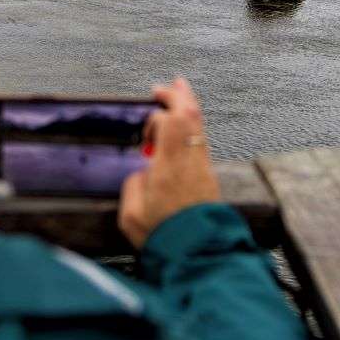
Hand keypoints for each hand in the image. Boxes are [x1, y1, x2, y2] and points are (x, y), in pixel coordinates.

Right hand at [119, 77, 221, 248]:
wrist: (197, 254)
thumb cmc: (164, 236)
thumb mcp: (131, 213)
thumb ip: (133, 185)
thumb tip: (142, 173)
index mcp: (169, 167)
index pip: (169, 123)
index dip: (157, 117)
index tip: (144, 131)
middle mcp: (190, 162)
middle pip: (191, 117)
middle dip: (180, 96)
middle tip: (168, 85)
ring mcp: (202, 168)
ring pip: (200, 127)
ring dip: (189, 107)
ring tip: (181, 92)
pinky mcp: (208, 178)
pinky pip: (202, 141)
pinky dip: (193, 126)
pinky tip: (187, 125)